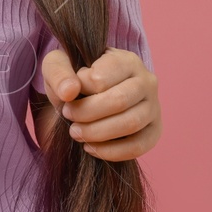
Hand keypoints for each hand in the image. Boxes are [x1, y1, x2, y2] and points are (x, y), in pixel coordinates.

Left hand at [37, 48, 160, 161]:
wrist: (83, 98)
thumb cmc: (73, 77)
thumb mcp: (58, 65)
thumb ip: (59, 72)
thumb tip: (69, 91)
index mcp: (126, 60)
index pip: (102, 78)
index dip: (79, 89)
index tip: (66, 95)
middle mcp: (146, 81)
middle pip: (120, 101)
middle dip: (87, 113)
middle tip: (68, 116)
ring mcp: (154, 107)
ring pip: (131, 124)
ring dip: (97, 133)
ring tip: (76, 132)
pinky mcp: (154, 131)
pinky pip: (139, 146)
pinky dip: (111, 152)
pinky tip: (90, 148)